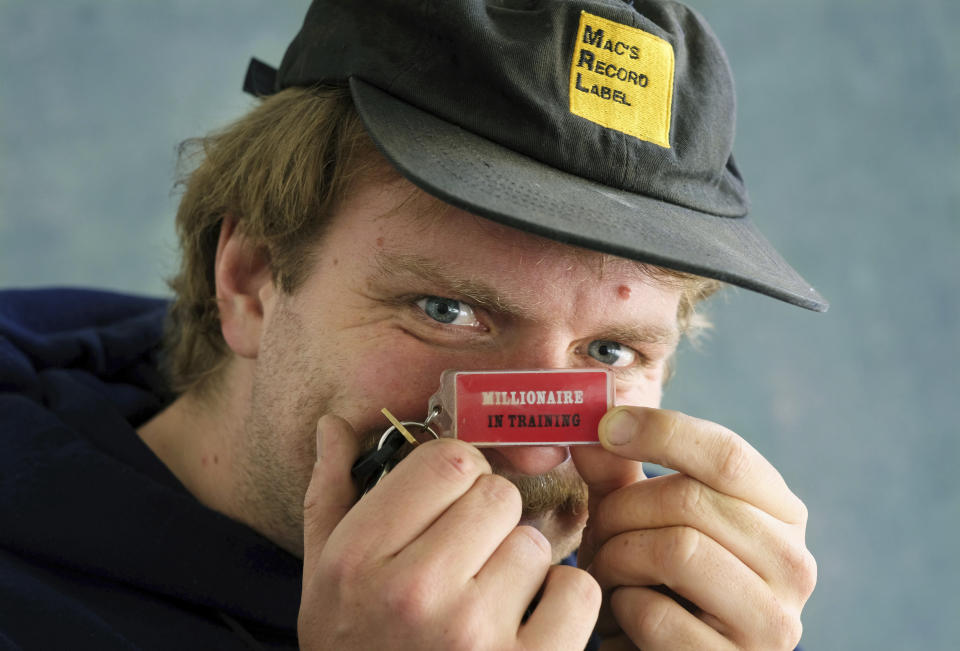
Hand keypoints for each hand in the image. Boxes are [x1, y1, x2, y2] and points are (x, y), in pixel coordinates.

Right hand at [298, 415, 600, 649]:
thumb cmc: (353, 649)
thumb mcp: (322, 577)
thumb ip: (330, 494)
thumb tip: (334, 422)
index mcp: (361, 557)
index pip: (448, 462)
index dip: (457, 476)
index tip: (449, 504)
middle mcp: (415, 592)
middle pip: (498, 494)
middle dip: (488, 520)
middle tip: (467, 560)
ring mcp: (474, 635)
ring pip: (534, 543)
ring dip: (520, 568)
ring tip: (488, 603)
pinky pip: (578, 590)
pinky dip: (562, 604)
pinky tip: (527, 625)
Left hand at [571, 407, 815, 649]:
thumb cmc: (650, 581)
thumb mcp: (635, 517)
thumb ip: (616, 471)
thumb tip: (592, 419)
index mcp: (780, 514)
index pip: (728, 454)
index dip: (661, 431)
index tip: (605, 426)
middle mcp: (794, 565)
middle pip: (693, 499)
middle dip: (623, 507)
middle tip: (597, 527)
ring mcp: (774, 622)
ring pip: (678, 550)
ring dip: (618, 556)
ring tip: (607, 571)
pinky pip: (657, 616)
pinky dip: (622, 609)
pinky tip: (624, 615)